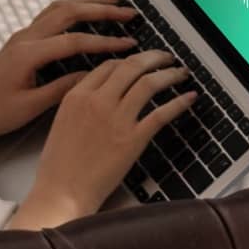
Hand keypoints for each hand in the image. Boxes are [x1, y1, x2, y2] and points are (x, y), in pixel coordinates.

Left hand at [0, 0, 139, 144]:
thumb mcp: (31, 107)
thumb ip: (62, 89)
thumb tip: (93, 76)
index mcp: (27, 54)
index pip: (74, 41)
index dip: (104, 42)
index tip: (129, 43)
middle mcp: (24, 38)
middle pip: (68, 12)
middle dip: (101, 10)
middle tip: (129, 12)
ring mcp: (22, 36)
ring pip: (58, 8)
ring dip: (87, 3)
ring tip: (113, 3)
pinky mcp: (21, 40)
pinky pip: (50, 15)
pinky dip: (72, 9)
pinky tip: (85, 11)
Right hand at [28, 50, 195, 217]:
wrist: (62, 192)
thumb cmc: (59, 165)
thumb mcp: (61, 122)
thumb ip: (80, 102)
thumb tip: (100, 92)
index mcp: (77, 95)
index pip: (109, 65)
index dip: (129, 59)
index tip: (140, 60)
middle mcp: (98, 101)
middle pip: (131, 66)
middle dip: (154, 57)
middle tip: (166, 57)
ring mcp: (117, 119)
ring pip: (149, 83)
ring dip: (169, 74)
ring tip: (180, 72)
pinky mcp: (133, 139)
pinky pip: (161, 113)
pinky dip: (179, 102)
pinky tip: (189, 98)